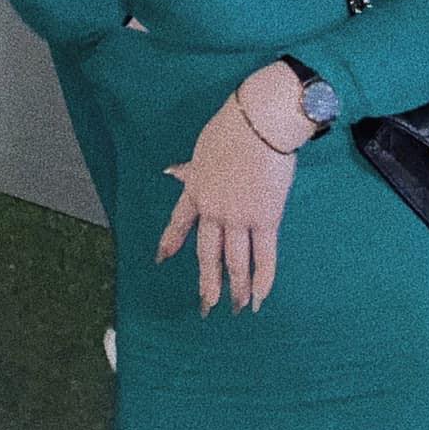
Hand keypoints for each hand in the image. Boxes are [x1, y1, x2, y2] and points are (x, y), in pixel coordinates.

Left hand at [154, 93, 299, 315]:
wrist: (259, 122)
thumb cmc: (232, 126)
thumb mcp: (202, 147)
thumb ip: (190, 168)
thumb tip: (170, 172)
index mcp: (196, 189)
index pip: (180, 222)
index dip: (171, 241)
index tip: (162, 258)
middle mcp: (213, 210)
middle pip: (208, 254)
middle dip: (207, 281)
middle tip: (206, 305)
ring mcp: (239, 218)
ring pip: (235, 261)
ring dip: (235, 288)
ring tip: (236, 307)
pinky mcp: (266, 218)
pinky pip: (264, 255)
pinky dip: (262, 279)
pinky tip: (259, 297)